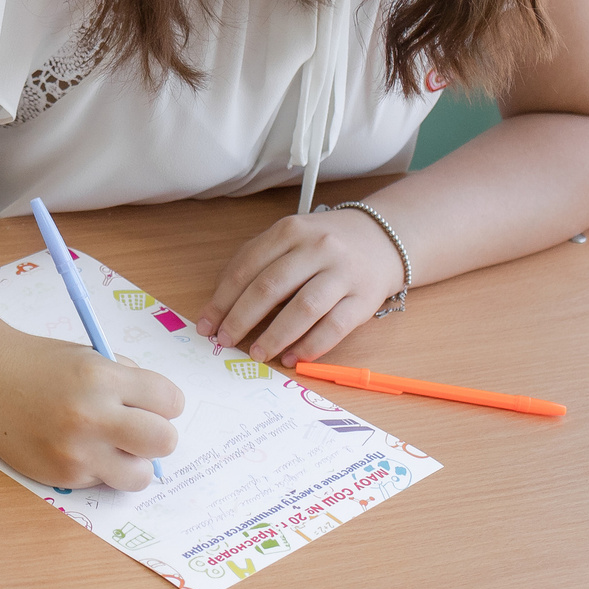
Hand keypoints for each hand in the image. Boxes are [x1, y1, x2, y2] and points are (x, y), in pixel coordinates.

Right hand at [0, 329, 180, 492]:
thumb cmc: (40, 365)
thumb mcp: (89, 357)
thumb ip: (127, 380)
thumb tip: (161, 414)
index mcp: (103, 377)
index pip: (170, 401)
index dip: (164, 402)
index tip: (151, 401)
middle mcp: (92, 416)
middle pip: (165, 441)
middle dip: (158, 434)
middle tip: (137, 427)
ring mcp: (77, 452)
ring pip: (140, 475)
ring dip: (133, 462)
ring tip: (112, 446)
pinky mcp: (63, 476)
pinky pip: (103, 481)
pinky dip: (99, 468)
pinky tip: (77, 448)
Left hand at [199, 209, 404, 363]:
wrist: (382, 239)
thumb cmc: (323, 244)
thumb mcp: (288, 238)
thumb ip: (256, 261)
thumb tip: (221, 304)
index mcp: (290, 231)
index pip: (247, 267)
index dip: (222, 299)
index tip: (206, 324)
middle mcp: (317, 248)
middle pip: (270, 287)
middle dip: (241, 318)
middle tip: (225, 341)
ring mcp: (343, 273)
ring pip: (303, 308)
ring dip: (275, 336)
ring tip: (257, 354)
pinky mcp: (364, 299)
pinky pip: (334, 326)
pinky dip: (310, 346)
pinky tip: (292, 358)